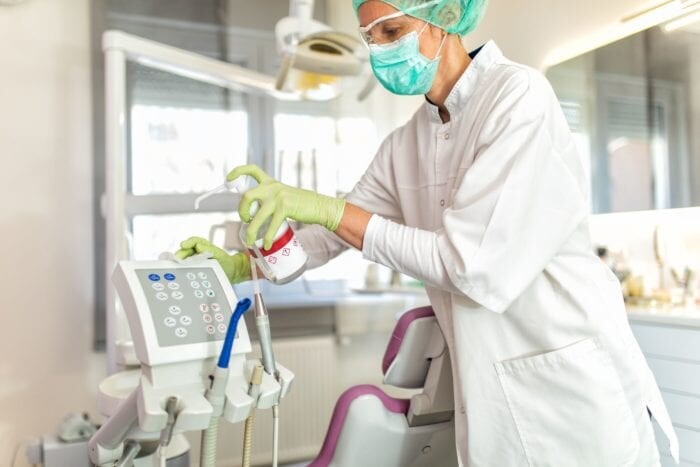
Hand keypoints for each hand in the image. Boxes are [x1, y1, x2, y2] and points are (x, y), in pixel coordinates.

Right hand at [175, 237, 250, 283]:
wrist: (230, 272)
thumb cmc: (225, 261)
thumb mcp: (220, 255)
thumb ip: (210, 250)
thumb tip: (198, 246)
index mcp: (203, 245)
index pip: (193, 241)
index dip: (188, 243)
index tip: (183, 245)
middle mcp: (196, 252)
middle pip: (185, 251)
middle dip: (180, 254)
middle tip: (177, 259)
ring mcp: (194, 260)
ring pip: (184, 259)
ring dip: (180, 262)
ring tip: (177, 266)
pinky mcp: (193, 269)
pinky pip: (186, 268)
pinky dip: (183, 269)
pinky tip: (180, 272)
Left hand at [226, 164, 345, 248]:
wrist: (319, 206)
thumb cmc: (300, 204)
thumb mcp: (282, 195)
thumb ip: (269, 198)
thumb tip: (253, 212)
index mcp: (271, 182)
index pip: (252, 170)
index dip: (238, 172)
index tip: (228, 178)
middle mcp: (273, 186)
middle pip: (247, 196)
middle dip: (242, 210)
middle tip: (245, 220)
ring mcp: (278, 197)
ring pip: (256, 215)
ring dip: (251, 230)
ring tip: (250, 241)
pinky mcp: (285, 207)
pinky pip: (271, 225)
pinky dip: (268, 237)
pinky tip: (267, 245)